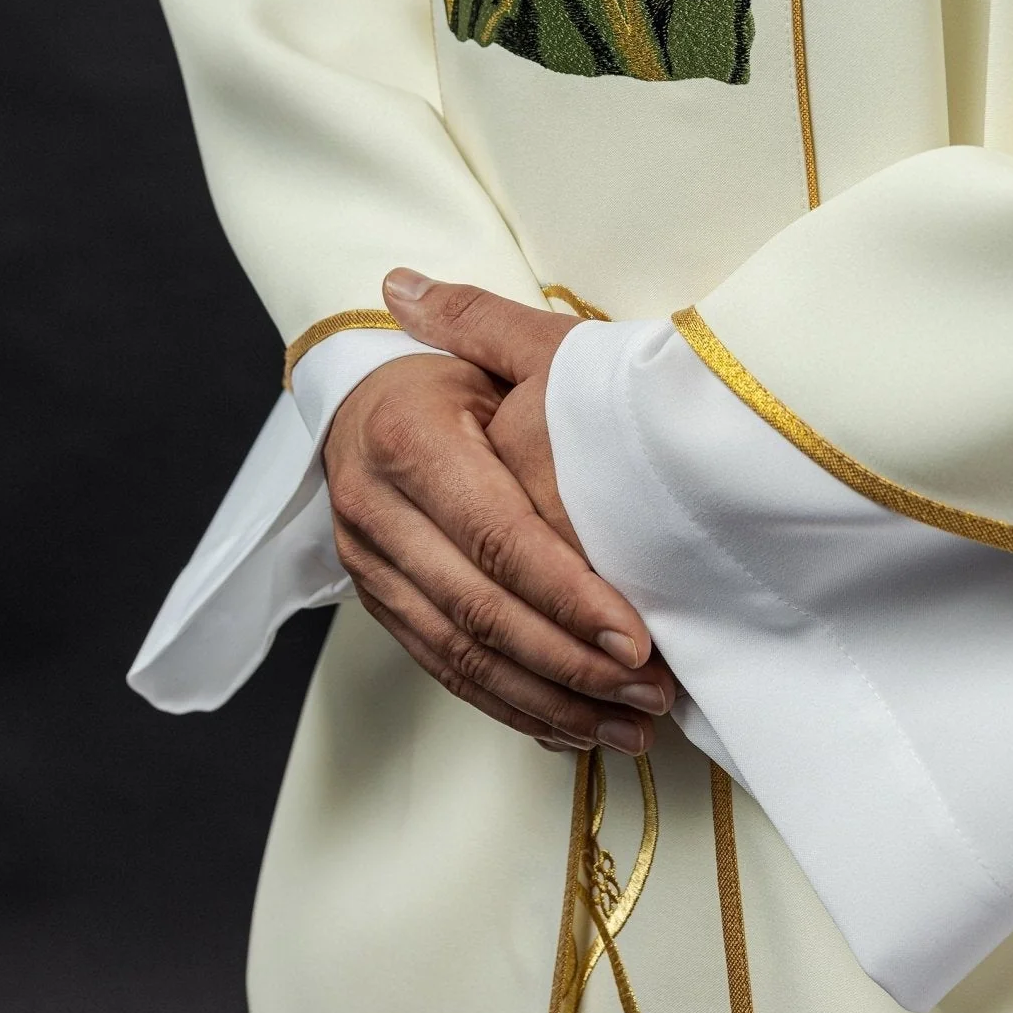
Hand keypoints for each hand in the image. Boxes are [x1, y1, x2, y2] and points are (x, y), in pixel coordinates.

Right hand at [324, 311, 673, 753]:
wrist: (361, 410)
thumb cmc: (444, 376)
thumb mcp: (475, 344)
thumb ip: (473, 320)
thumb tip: (404, 284)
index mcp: (406, 444)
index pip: (495, 538)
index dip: (566, 595)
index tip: (636, 636)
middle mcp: (376, 515)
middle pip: (481, 611)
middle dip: (573, 663)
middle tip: (651, 691)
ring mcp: (372, 568)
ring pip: (462, 656)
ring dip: (550, 701)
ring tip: (631, 724)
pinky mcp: (380, 604)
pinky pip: (445, 670)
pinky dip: (511, 706)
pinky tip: (573, 728)